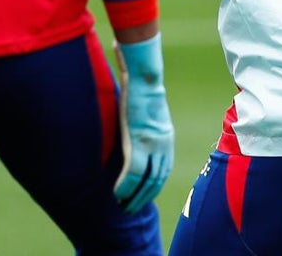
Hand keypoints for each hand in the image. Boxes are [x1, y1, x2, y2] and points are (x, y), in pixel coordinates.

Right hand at [113, 33, 173, 213]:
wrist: (145, 74)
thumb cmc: (142, 83)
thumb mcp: (143, 105)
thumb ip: (137, 114)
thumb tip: (130, 105)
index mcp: (165, 136)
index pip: (163, 169)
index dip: (153, 186)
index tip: (142, 196)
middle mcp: (162, 143)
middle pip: (157, 179)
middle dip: (144, 197)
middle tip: (131, 208)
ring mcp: (152, 143)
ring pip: (145, 180)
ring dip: (134, 196)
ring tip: (122, 206)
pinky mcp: (138, 140)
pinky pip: (132, 172)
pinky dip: (125, 186)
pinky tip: (116, 194)